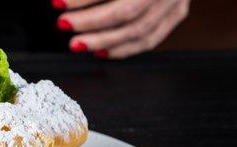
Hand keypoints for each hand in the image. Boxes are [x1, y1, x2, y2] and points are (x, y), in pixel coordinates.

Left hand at [53, 0, 188, 58]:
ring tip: (77, 44)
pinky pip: (150, 39)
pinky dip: (123, 49)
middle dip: (90, 21)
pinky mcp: (178, 12)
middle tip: (63, 24)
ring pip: (138, 29)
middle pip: (127, 10)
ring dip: (103, 40)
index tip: (58, 3)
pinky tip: (101, 52)